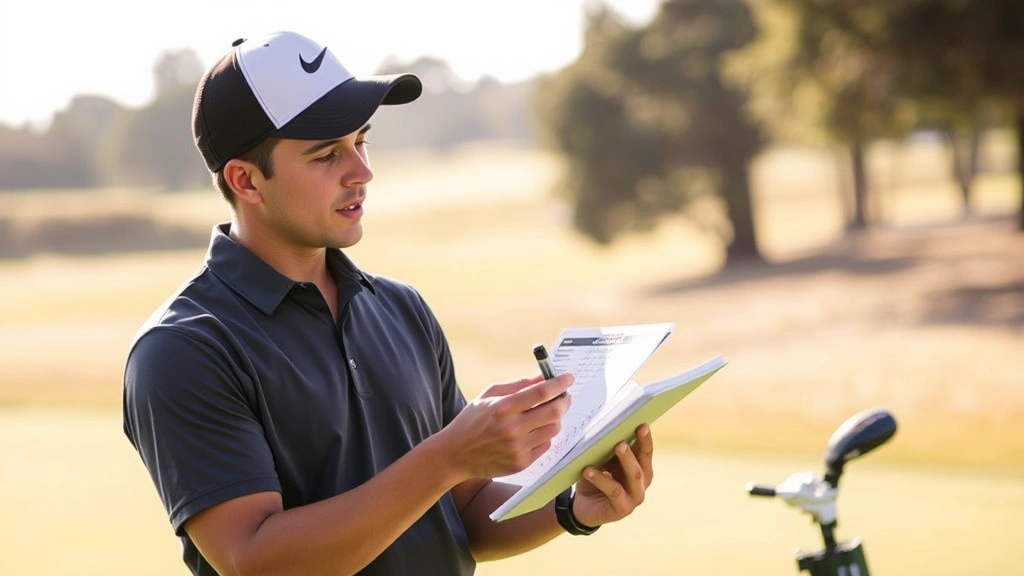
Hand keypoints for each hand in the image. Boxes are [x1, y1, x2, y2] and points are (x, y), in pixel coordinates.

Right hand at [439, 373, 573, 479]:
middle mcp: (512, 428)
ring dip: (555, 419)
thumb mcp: (489, 396)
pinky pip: (545, 445)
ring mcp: (518, 448)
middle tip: (564, 396)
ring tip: (545, 414)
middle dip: (565, 400)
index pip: (541, 392)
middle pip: (554, 411)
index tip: (568, 378)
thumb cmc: (471, 421)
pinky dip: (544, 435)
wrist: (456, 454)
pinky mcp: (521, 463)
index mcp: (503, 407)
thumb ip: (518, 385)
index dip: (560, 383)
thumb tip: (543, 377)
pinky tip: (533, 431)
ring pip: (553, 429)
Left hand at [570, 424, 654, 527]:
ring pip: (634, 476)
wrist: (583, 507)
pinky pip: (614, 491)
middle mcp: (642, 483)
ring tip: (617, 446)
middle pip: (643, 462)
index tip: (643, 423)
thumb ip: (610, 450)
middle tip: (631, 431)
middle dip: (639, 445)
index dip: (645, 438)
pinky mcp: (622, 509)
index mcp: (641, 468)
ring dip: (626, 459)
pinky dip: (601, 479)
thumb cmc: (596, 479)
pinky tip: (588, 470)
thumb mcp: (604, 462)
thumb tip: (610, 429)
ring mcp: (635, 497)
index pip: (646, 451)